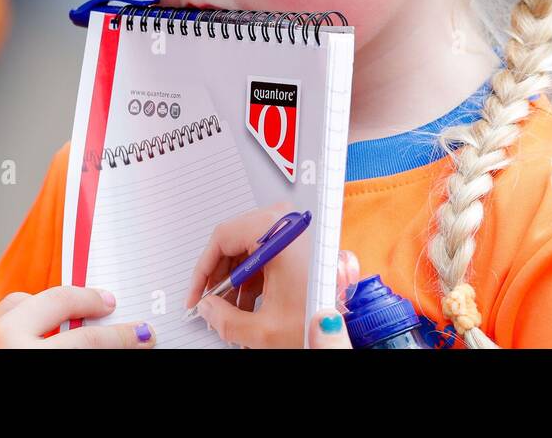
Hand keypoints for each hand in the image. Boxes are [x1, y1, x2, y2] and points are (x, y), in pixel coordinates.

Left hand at [0, 286, 155, 348]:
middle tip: (111, 306)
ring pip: (24, 298)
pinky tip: (35, 322)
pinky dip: (21, 311)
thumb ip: (81, 363)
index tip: (141, 337)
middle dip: (92, 300)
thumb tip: (108, 350)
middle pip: (60, 301)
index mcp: (28, 360)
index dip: (121, 338)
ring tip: (74, 307)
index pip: (89, 341)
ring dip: (52, 300)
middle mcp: (5, 343)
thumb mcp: (52, 409)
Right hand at [185, 203, 358, 348]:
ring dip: (238, 279)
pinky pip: (268, 250)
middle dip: (221, 276)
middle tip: (211, 302)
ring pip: (251, 247)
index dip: (203, 270)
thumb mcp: (263, 330)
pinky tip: (252, 301)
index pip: (222, 237)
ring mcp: (298, 228)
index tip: (198, 293)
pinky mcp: (305, 239)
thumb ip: (223, 319)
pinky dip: (255, 275)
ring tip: (234, 309)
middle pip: (236, 240)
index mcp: (277, 232)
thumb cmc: (320, 319)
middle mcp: (289, 222)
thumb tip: (207, 308)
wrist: (352, 324)